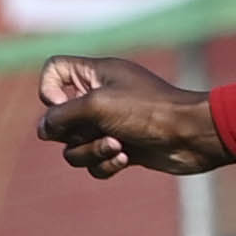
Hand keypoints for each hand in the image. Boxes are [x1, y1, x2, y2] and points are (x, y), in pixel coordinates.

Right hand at [37, 57, 232, 178]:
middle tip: (98, 129)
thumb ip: (61, 115)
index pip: (53, 71)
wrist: (192, 136)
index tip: (61, 103)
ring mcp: (110, 124)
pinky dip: (105, 164)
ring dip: (91, 151)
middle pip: (59, 118)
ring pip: (74, 146)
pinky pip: (94, 162)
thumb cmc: (148, 111)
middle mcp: (100, 97)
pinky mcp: (122, 148)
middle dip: (73, 131)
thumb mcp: (97, 105)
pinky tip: (126, 159)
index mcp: (95, 74)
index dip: (48, 89)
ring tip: (118, 146)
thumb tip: (43, 130)